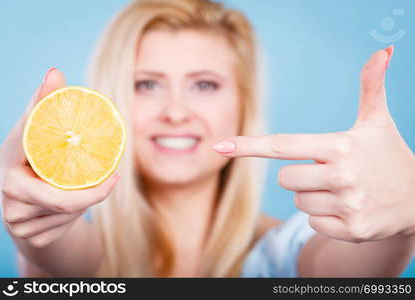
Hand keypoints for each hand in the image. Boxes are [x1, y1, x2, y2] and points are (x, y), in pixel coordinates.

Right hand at [0, 68, 119, 247]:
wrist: (20, 201)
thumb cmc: (30, 158)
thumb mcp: (35, 131)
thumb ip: (44, 103)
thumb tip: (55, 71)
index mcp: (11, 162)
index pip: (52, 170)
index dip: (81, 170)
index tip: (115, 174)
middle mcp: (8, 193)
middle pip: (64, 200)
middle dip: (94, 194)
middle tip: (114, 180)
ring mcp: (17, 220)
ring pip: (68, 214)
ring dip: (84, 203)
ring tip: (84, 188)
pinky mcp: (28, 238)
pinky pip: (63, 228)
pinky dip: (74, 217)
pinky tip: (70, 209)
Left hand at [213, 46, 414, 242]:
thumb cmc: (389, 157)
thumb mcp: (378, 123)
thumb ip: (372, 88)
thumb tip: (382, 51)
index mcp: (340, 147)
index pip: (283, 145)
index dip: (250, 145)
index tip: (221, 146)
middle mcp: (343, 176)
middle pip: (286, 179)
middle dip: (301, 176)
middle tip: (330, 172)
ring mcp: (349, 205)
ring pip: (299, 203)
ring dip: (315, 197)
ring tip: (344, 191)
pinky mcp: (354, 230)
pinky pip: (313, 224)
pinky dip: (326, 217)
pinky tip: (349, 209)